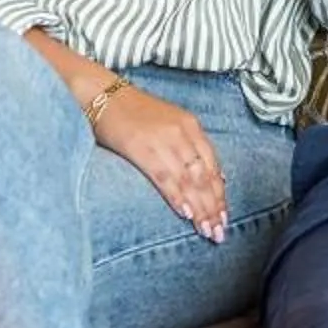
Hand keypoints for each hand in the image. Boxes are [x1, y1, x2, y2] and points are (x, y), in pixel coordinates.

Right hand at [90, 84, 228, 241]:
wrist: (102, 94)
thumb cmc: (133, 113)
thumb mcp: (169, 124)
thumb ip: (189, 147)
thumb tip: (210, 177)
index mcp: (191, 127)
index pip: (213, 166)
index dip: (220, 195)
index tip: (225, 218)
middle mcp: (183, 133)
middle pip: (204, 176)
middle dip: (213, 207)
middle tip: (219, 233)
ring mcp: (164, 140)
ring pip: (189, 180)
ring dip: (200, 208)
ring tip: (206, 230)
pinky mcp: (142, 148)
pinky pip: (165, 177)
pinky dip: (177, 197)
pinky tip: (186, 214)